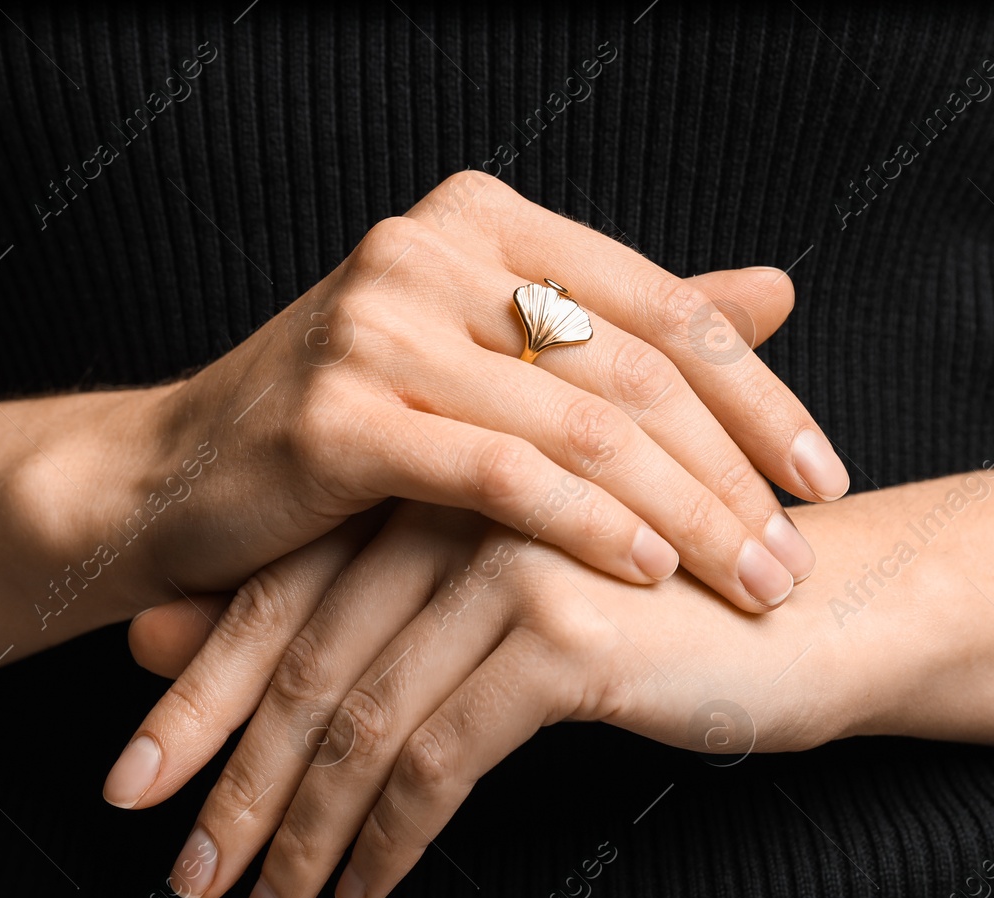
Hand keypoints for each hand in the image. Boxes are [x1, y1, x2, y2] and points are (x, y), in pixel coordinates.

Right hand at [55, 172, 844, 615]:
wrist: (170, 479)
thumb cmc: (344, 429)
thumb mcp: (490, 362)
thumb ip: (624, 328)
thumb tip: (778, 287)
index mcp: (483, 220)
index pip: (661, 304)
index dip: (758, 395)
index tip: (824, 478)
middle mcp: (434, 246)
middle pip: (636, 366)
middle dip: (735, 472)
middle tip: (798, 551)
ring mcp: (381, 320)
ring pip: (583, 424)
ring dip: (684, 515)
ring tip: (751, 581)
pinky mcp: (341, 413)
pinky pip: (498, 476)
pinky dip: (586, 527)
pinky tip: (647, 576)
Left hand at [115, 502, 847, 897]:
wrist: (822, 609)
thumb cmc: (647, 608)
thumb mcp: (483, 605)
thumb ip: (340, 608)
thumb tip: (149, 641)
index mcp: (428, 482)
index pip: (280, 595)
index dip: (198, 697)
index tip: (136, 786)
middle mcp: (454, 507)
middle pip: (303, 661)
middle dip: (230, 781)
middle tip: (186, 876)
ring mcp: (508, 561)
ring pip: (361, 717)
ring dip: (302, 832)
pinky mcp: (564, 633)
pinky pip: (440, 757)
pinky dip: (390, 838)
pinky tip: (368, 890)